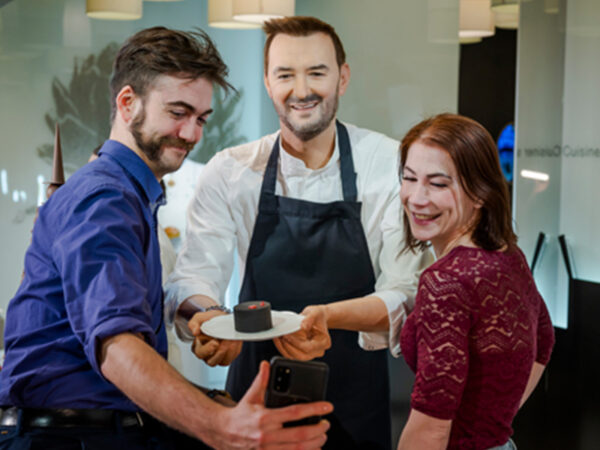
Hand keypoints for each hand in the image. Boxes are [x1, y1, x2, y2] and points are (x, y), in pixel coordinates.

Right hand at [188, 310, 241, 366]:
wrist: (221, 318)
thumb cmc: (209, 320)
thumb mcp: (199, 318)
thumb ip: (194, 324)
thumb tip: (195, 332)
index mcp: (197, 347)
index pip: (200, 353)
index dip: (208, 349)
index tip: (215, 342)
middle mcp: (207, 355)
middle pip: (212, 362)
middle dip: (220, 352)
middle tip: (226, 341)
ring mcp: (218, 356)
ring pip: (224, 362)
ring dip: (230, 351)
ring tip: (232, 339)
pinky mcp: (228, 355)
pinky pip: (233, 356)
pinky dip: (236, 349)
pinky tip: (236, 340)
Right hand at [212, 361, 332, 448]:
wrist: (223, 433)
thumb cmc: (240, 415)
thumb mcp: (250, 396)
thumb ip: (261, 381)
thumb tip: (266, 365)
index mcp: (264, 417)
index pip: (294, 412)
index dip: (313, 409)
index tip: (327, 406)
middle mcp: (266, 435)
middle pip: (299, 434)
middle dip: (317, 429)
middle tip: (326, 423)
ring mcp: (267, 448)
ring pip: (297, 449)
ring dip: (314, 443)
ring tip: (322, 436)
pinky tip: (313, 448)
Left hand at [273, 305, 331, 360]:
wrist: (316, 318)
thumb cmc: (318, 316)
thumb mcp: (315, 312)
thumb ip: (309, 319)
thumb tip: (303, 326)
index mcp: (324, 342)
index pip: (309, 348)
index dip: (296, 343)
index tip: (287, 335)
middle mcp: (318, 350)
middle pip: (301, 356)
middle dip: (289, 347)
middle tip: (281, 337)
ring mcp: (310, 353)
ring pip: (295, 357)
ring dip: (284, 348)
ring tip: (278, 337)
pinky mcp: (302, 352)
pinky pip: (291, 355)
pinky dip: (283, 348)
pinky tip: (279, 340)